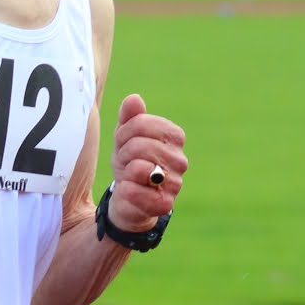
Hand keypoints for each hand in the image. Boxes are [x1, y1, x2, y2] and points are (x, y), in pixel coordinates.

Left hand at [108, 92, 186, 231]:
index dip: (124, 133)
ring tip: (130, 176)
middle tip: (126, 163)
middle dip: (123, 154)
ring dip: (125, 172)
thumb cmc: (130, 162)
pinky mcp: (165, 205)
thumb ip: (129, 116)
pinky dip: (126, 191)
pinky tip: (129, 191)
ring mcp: (175, 183)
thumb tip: (134, 99)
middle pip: (139, 145)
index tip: (124, 144)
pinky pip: (136, 191)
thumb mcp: (125, 136)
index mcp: (175, 137)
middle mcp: (180, 160)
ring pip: (139, 168)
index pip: (140, 123)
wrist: (129, 197)